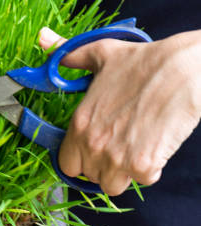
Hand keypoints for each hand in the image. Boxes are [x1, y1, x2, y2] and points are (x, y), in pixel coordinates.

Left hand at [38, 26, 200, 195]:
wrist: (182, 69)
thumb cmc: (142, 61)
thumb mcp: (99, 53)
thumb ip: (68, 55)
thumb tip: (43, 39)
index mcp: (79, 123)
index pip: (66, 164)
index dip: (79, 159)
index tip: (92, 150)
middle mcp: (93, 144)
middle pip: (89, 177)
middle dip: (102, 167)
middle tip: (118, 146)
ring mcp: (117, 157)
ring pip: (113, 186)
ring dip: (124, 173)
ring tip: (134, 148)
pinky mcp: (144, 164)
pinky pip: (143, 180)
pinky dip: (150, 169)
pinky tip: (155, 147)